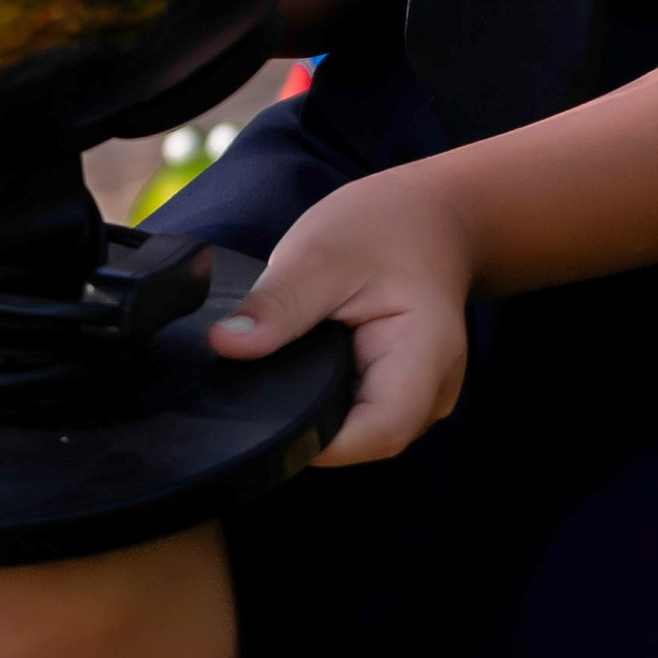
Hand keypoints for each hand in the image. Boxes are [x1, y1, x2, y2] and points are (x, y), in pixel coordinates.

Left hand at [207, 167, 472, 465]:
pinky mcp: (399, 396)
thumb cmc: (384, 227)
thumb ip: (277, 305)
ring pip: (358, 432)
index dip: (315, 437)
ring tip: (293, 358)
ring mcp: (420, 400)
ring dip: (317, 407)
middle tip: (267, 371)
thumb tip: (224, 345)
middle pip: (363, 440)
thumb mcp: (322, 253)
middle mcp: (433, 392)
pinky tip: (310, 364)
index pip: (377, 432)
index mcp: (427, 354)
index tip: (263, 408)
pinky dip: (327, 396)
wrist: (428, 218)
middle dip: (308, 420)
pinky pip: (357, 414)